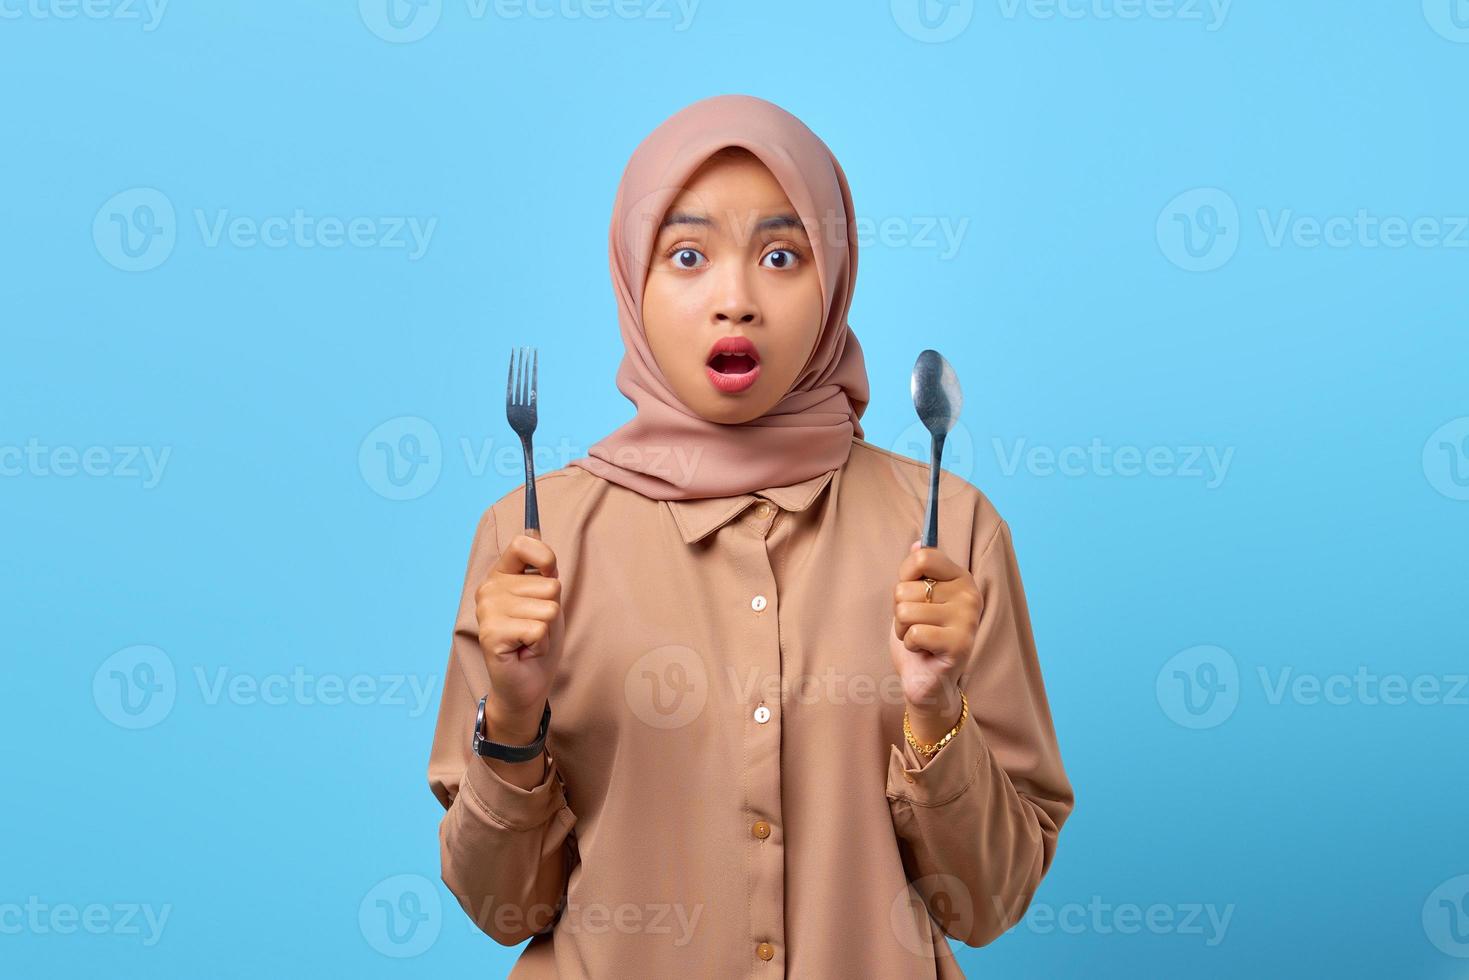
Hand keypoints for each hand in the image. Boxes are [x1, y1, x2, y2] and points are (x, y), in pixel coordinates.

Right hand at [474, 532, 564, 741]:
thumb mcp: (546, 599)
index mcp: (500, 575)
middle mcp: (488, 589)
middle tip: (535, 628)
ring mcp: (487, 611)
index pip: (522, 543)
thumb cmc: (537, 640)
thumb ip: (541, 571)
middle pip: (549, 584)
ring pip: (547, 608)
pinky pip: (539, 628)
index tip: (548, 577)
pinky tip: (525, 651)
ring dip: (547, 630)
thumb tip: (533, 528)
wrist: (527, 683)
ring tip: (530, 640)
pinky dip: (541, 644)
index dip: (545, 558)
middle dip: (552, 610)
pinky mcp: (491, 633)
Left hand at [889, 539, 982, 748]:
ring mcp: (967, 620)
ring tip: (919, 639)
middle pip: (906, 587)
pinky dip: (909, 644)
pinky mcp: (960, 645)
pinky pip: (913, 633)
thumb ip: (919, 571)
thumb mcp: (916, 598)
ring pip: (905, 611)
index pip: (923, 557)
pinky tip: (924, 651)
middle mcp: (969, 596)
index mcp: (961, 578)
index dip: (905, 577)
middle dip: (899, 610)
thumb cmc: (920, 636)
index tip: (913, 593)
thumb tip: (918, 542)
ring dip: (903, 629)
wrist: (927, 680)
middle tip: (917, 625)